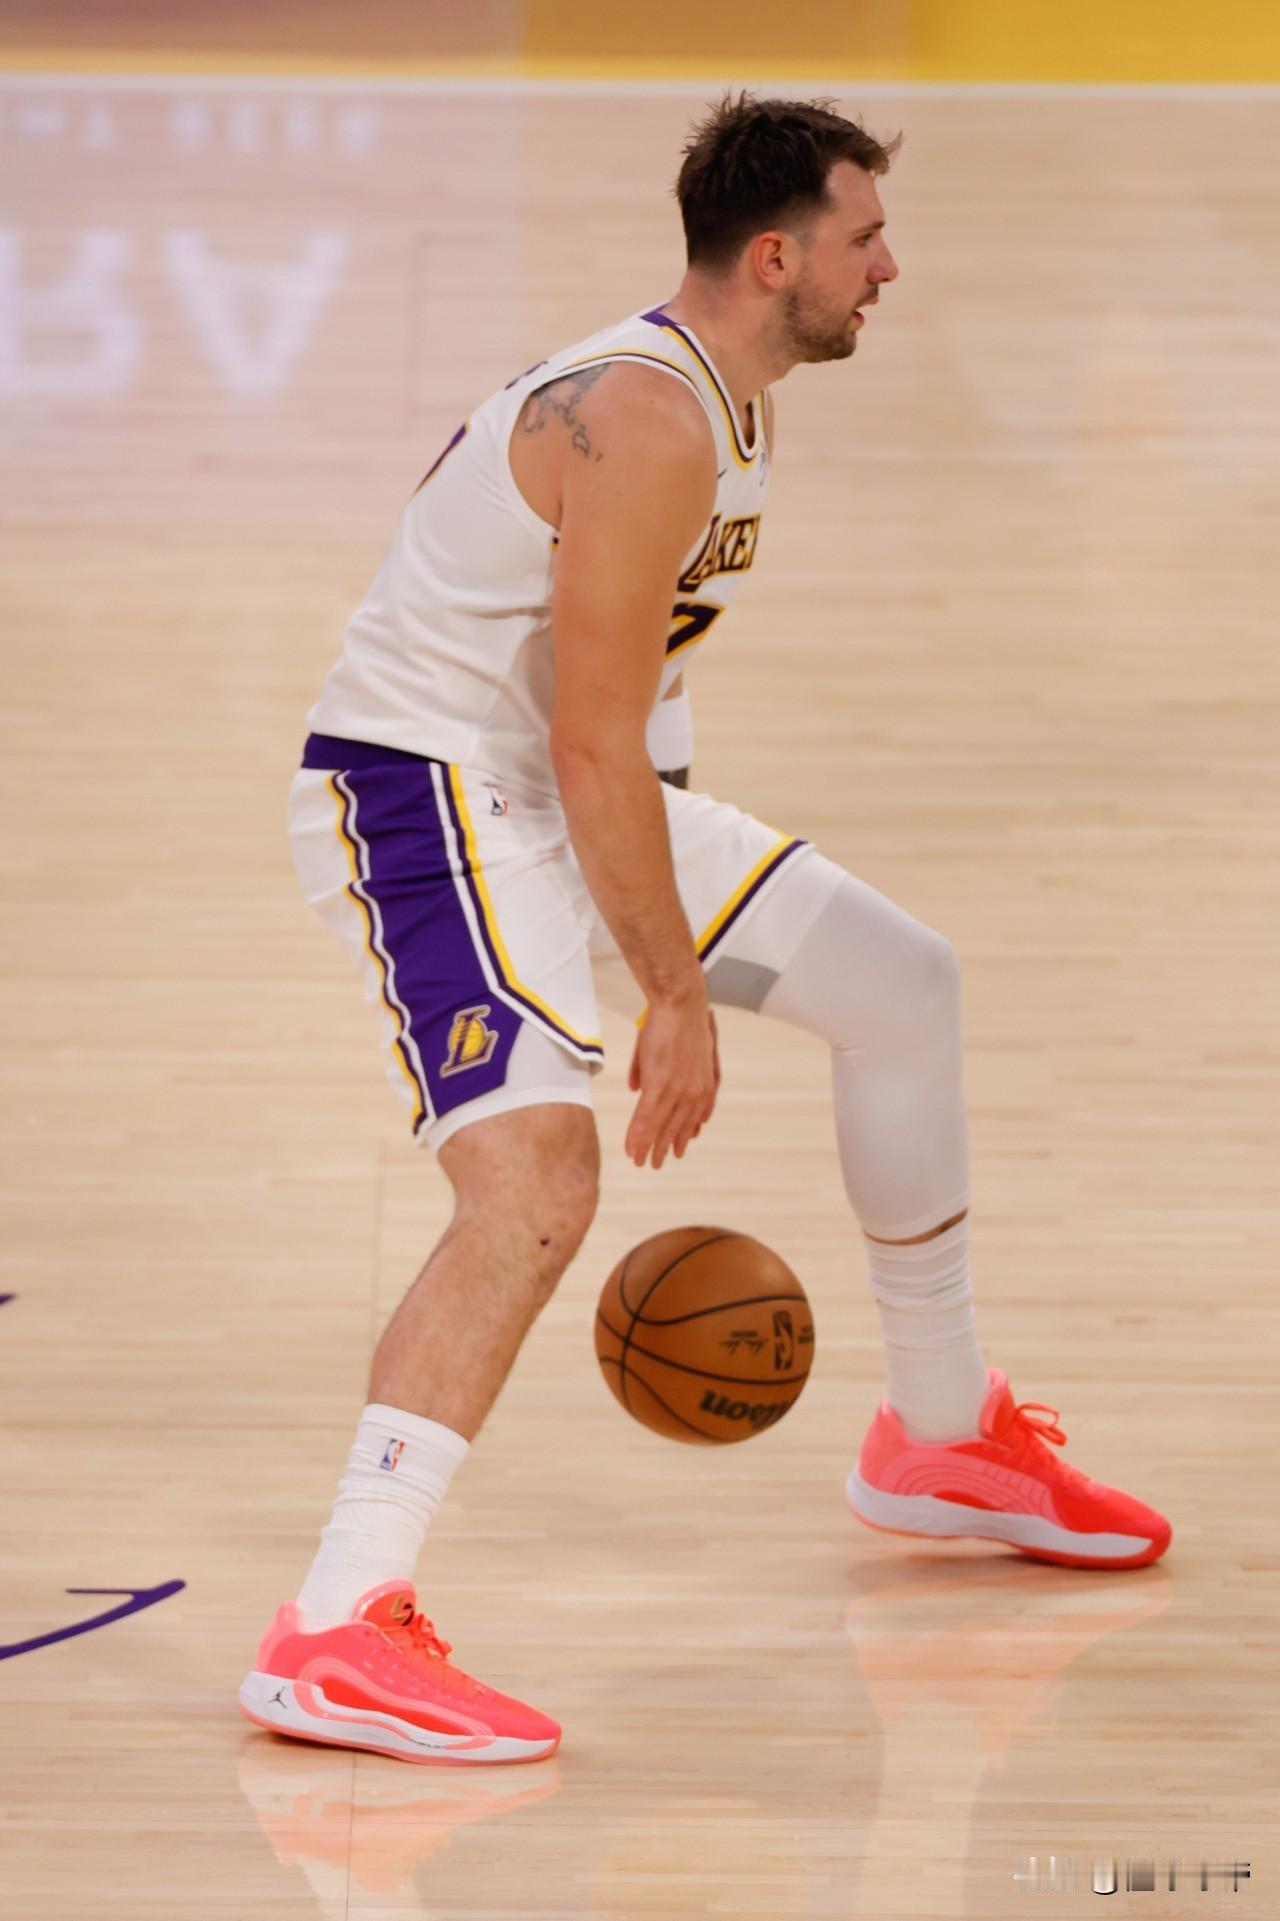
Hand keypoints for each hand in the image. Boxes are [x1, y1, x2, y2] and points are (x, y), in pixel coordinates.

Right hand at [625, 985, 718, 1169]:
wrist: (680, 1004)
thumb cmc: (675, 1021)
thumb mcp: (676, 1048)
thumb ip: (655, 1071)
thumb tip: (635, 1089)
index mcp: (704, 1083)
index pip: (694, 1115)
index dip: (684, 1133)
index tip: (679, 1149)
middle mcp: (695, 1092)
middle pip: (677, 1126)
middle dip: (666, 1146)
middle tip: (657, 1163)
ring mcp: (678, 1090)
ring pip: (660, 1127)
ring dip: (649, 1147)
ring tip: (641, 1162)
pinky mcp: (660, 1085)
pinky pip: (647, 1118)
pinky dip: (638, 1135)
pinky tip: (632, 1149)